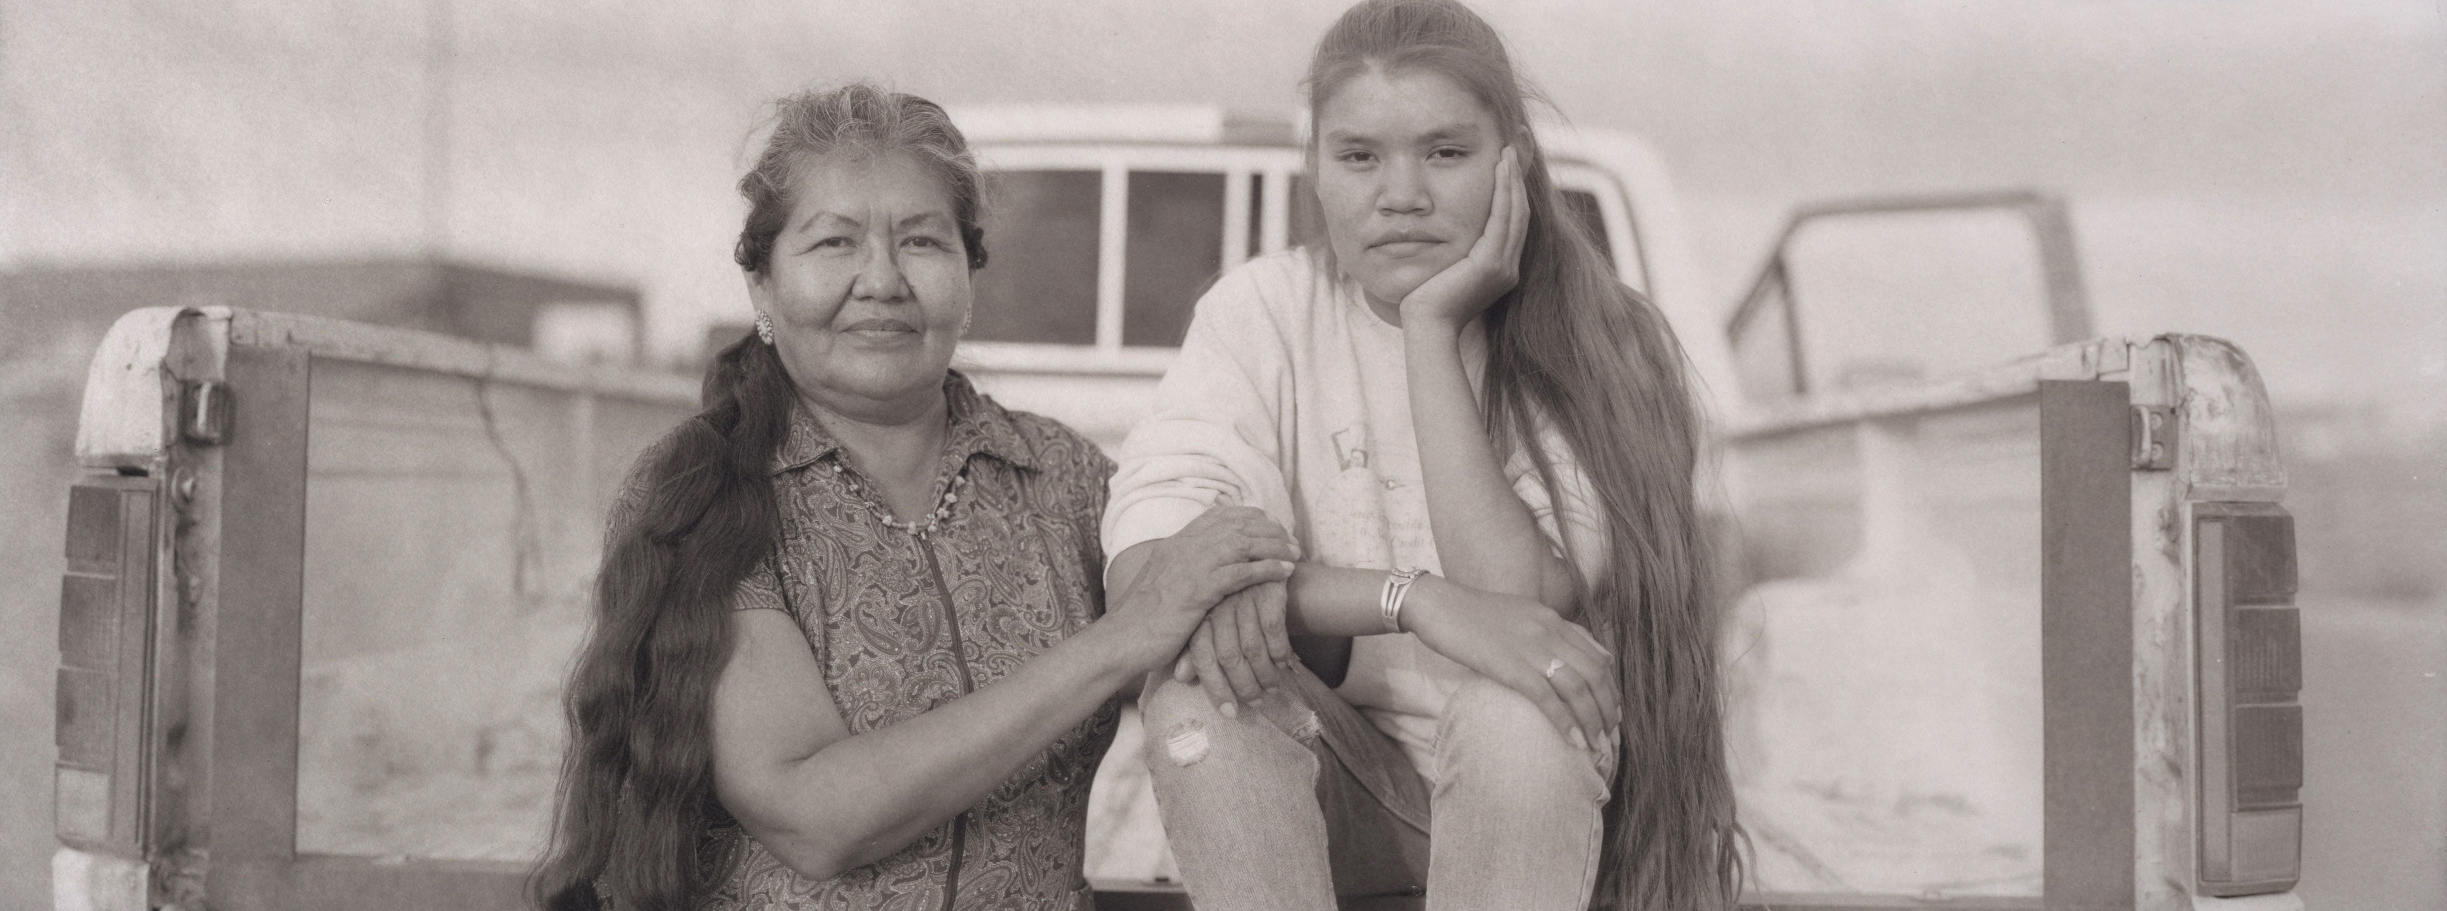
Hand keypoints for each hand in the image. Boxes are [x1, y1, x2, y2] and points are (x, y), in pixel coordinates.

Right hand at [1104, 507, 1297, 673]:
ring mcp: (1189, 567)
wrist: (1119, 640)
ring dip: (1273, 546)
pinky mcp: (1196, 591)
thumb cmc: (1139, 621)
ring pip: (1241, 544)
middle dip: (1268, 529)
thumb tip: (1197, 569)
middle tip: (1292, 539)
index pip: (1216, 516)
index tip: (1270, 522)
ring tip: (1295, 553)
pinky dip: (1266, 569)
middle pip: (1235, 525)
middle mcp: (1182, 548)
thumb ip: (1179, 570)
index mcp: (1173, 544)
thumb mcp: (1159, 585)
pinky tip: (1284, 573)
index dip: (1247, 516)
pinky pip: (1239, 572)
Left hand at [1171, 579, 1293, 717]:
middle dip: (1244, 686)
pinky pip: (1273, 629)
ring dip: (1265, 674)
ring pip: (1252, 646)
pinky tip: (1284, 665)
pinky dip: (1279, 651)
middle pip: (1229, 656)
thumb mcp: (1207, 617)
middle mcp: (1219, 606)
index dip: (1215, 686)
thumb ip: (1193, 646)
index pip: (1203, 656)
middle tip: (1256, 704)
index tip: (1228, 712)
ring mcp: (1243, 598)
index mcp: (1199, 615)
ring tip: (1273, 690)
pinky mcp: (1268, 591)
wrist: (1261, 560)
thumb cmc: (1231, 598)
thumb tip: (1180, 677)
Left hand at [1398, 146, 1528, 328]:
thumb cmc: (1427, 300)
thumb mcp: (1448, 269)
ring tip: (1509, 152)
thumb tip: (1447, 229)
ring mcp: (1503, 267)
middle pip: (1520, 213)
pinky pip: (1502, 220)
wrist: (1426, 325)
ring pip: (1515, 212)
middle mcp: (1509, 268)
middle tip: (1516, 147)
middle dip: (1518, 179)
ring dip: (1513, 179)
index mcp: (1501, 269)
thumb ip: (1458, 251)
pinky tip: (1500, 170)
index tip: (1509, 164)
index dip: (1514, 191)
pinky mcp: (1491, 264)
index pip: (1512, 223)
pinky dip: (1504, 192)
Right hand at [1404, 575, 1619, 752]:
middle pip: (1595, 674)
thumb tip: (1580, 655)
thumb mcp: (1520, 615)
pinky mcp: (1510, 666)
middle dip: (1608, 708)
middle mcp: (1549, 631)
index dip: (1611, 687)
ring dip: (1592, 720)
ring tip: (1597, 745)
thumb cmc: (1472, 615)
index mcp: (1552, 619)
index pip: (1598, 656)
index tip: (1613, 711)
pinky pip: (1547, 698)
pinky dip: (1564, 721)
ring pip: (1577, 688)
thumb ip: (1551, 632)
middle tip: (1611, 735)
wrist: (1437, 606)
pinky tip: (1573, 741)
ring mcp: (1530, 648)